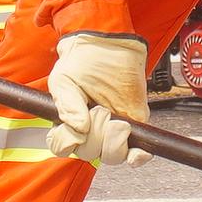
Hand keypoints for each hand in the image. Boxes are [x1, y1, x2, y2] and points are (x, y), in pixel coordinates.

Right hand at [41, 32, 150, 165]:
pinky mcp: (134, 126)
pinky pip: (135, 153)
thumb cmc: (83, 61)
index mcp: (67, 123)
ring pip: (112, 156)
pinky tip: (138, 152)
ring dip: (114, 142)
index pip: (63, 148)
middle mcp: (89, 131)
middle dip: (96, 134)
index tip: (78, 128)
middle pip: (89, 153)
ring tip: (117, 120)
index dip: (69, 142)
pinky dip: (137, 157)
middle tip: (99, 110)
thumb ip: (66, 105)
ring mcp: (112, 131)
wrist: (109, 44)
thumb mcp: (64, 80)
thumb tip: (78, 128)